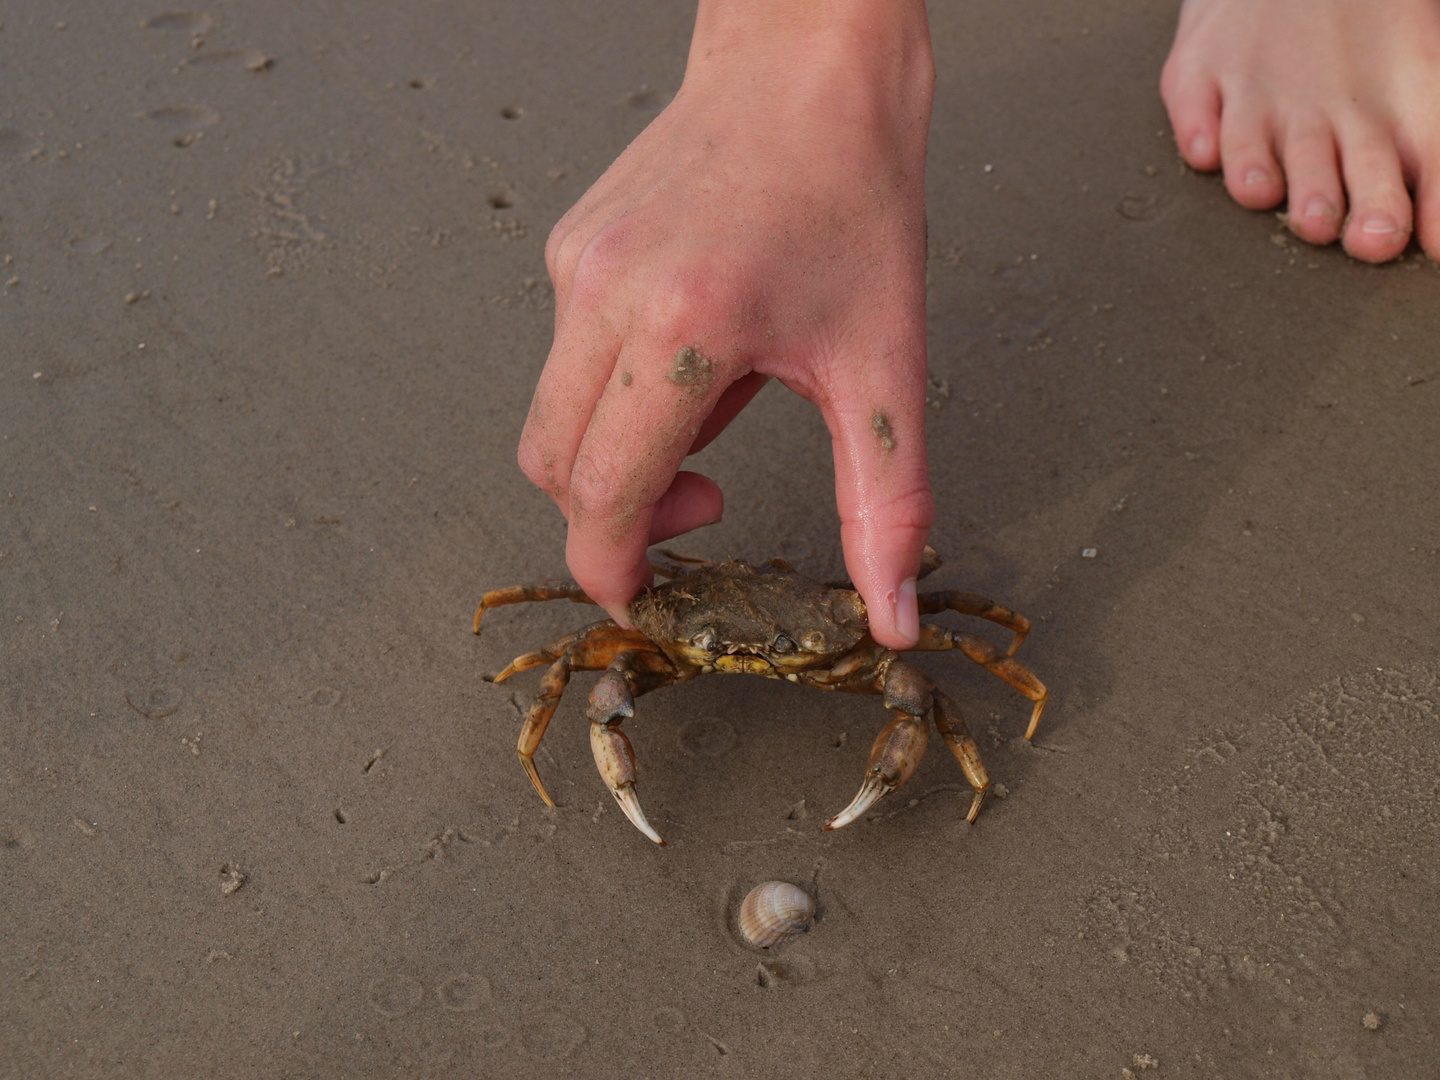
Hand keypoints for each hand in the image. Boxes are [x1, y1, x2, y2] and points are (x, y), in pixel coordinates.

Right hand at [518, 0, 935, 646]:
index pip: (603, 493)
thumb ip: (887, 503)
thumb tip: (891, 615)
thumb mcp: (886, 363)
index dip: (614, 565)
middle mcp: (607, 292)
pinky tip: (696, 343)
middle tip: (703, 504)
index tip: (644, 593)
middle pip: (556, 467)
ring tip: (720, 394)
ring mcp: (575, 264)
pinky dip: (623, 385)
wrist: (809, 67)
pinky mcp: (567, 246)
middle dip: (616, 517)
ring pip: (559, 415)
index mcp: (684, 326)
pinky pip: (570, 356)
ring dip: (627, 445)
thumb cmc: (852, 196)